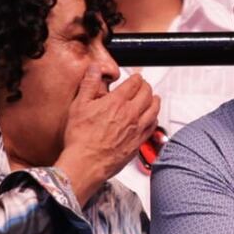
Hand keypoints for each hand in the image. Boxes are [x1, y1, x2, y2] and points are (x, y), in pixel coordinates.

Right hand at [56, 65, 160, 204]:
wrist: (86, 163)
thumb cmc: (80, 138)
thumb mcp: (79, 106)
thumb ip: (89, 84)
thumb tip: (94, 69)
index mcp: (116, 102)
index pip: (134, 83)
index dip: (136, 77)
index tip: (135, 77)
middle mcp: (130, 114)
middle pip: (147, 94)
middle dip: (146, 86)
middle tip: (143, 86)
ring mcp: (136, 129)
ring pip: (154, 109)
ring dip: (155, 101)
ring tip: (154, 98)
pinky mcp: (137, 143)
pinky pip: (152, 127)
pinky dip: (154, 119)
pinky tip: (151, 119)